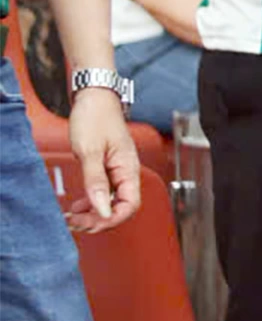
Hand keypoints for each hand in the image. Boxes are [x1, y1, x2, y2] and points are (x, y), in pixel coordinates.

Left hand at [64, 89, 140, 233]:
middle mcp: (126, 172)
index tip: (89, 222)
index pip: (130, 205)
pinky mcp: (108, 169)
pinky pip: (104, 194)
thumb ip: (96, 181)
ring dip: (93, 214)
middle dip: (99, 220)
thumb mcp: (90, 151)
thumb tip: (102, 210)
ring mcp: (118, 171)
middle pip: (120, 208)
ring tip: (73, 217)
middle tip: (75, 222)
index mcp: (128, 168)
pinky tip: (78, 205)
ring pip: (111, 203)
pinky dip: (91, 204)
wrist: (94, 98)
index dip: (111, 219)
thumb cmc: (95, 118)